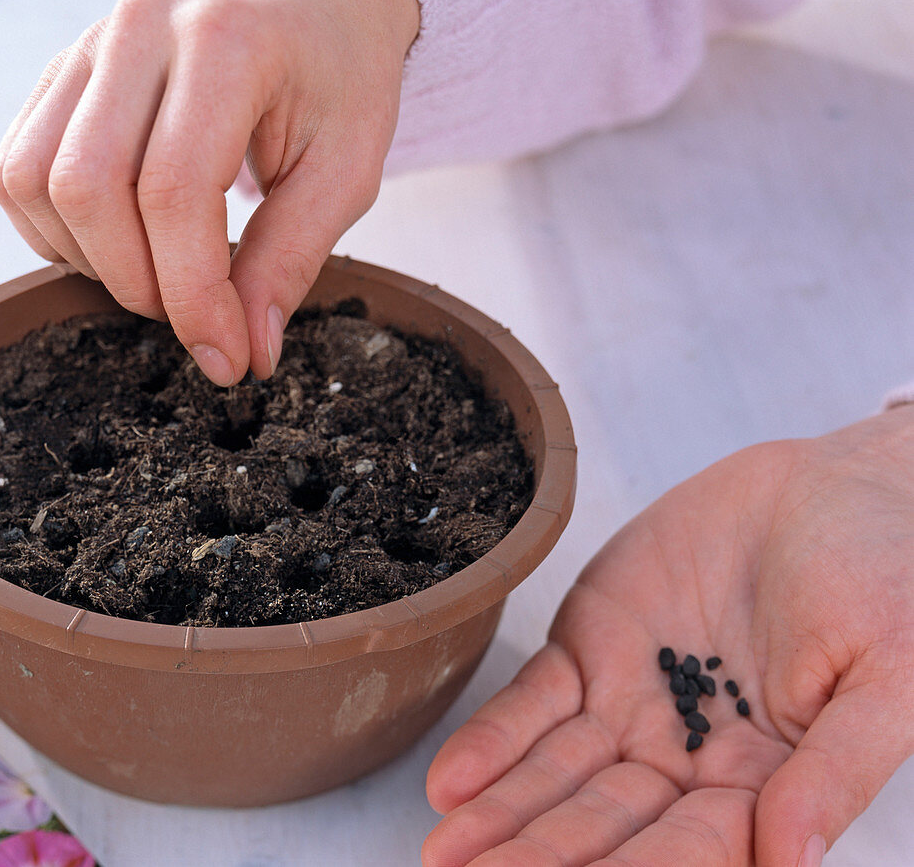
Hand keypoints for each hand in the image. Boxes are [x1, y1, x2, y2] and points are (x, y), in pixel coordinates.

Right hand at [0, 0, 419, 384]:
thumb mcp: (347, 170)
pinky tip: (119, 245)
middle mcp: (140, 30)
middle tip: (196, 316)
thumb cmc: (341, 77)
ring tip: (161, 277)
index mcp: (224, 44)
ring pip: (32, 180)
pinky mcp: (65, 72)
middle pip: (87, 189)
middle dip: (139, 284)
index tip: (226, 360)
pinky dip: (55, 232)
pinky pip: (15, 168)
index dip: (193, 297)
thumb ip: (292, 259)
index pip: (174, 192)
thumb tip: (246, 354)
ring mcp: (90, 46)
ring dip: (89, 261)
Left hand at [423, 405, 913, 865]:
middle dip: (542, 857)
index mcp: (763, 785)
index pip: (690, 850)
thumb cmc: (885, 576)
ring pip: (554, 773)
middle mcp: (685, 758)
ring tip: (447, 852)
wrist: (833, 487)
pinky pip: (533, 700)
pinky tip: (450, 780)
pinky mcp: (591, 644)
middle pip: (605, 824)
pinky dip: (492, 739)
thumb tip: (795, 862)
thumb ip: (837, 768)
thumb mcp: (890, 674)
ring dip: (502, 813)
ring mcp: (632, 703)